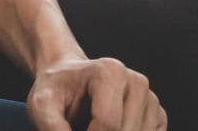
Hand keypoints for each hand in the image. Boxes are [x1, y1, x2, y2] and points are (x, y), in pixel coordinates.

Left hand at [26, 56, 166, 130]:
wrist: (68, 80)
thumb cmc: (55, 91)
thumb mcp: (41, 105)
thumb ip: (52, 128)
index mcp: (111, 72)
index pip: (109, 125)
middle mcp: (136, 82)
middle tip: (81, 127)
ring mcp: (150, 98)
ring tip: (92, 127)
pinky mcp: (157, 113)